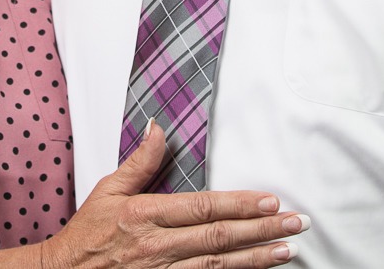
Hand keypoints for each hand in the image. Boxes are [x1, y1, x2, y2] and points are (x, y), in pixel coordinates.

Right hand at [41, 123, 307, 268]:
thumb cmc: (87, 235)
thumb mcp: (107, 191)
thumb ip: (139, 162)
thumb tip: (157, 128)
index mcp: (145, 215)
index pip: (202, 208)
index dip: (239, 204)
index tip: (270, 200)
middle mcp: (157, 246)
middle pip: (219, 238)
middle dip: (262, 230)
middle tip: (296, 223)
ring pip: (218, 267)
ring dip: (256, 259)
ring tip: (286, 250)